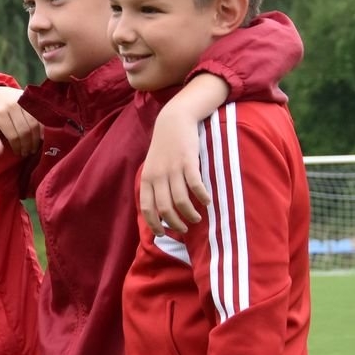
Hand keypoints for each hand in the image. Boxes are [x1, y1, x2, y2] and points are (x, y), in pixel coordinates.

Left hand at [0, 87, 40, 155]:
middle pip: (25, 130)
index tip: (19, 153)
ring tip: (34, 147)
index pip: (13, 135)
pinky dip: (42, 128)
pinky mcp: (31, 99)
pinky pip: (40, 116)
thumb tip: (0, 152)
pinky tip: (41, 137)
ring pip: (34, 124)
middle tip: (28, 152)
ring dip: (36, 138)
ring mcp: (23, 102)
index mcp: (0, 114)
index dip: (18, 147)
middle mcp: (12, 106)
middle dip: (28, 145)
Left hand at [144, 73, 229, 235]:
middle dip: (175, 223)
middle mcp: (158, 175)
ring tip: (198, 218)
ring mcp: (173, 168)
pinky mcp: (188, 161)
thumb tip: (159, 209)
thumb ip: (155, 185)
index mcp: (147, 178)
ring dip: (190, 213)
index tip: (163, 234)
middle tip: (184, 228)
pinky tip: (207, 201)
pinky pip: (195, 185)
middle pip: (165, 208)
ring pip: (181, 200)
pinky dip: (202, 196)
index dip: (154, 224)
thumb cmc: (165, 147)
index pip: (148, 208)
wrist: (173, 120)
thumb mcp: (153, 166)